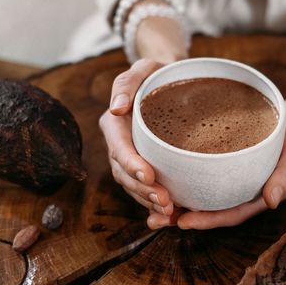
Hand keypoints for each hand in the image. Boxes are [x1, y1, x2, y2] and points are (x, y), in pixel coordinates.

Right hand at [100, 59, 175, 223]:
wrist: (170, 83)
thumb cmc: (157, 74)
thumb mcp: (144, 68)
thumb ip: (127, 83)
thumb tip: (117, 107)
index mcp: (114, 123)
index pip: (118, 147)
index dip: (130, 163)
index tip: (148, 175)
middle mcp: (118, 144)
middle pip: (124, 173)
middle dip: (142, 190)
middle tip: (165, 202)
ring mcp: (130, 158)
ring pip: (133, 186)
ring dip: (148, 202)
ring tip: (169, 212)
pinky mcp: (143, 167)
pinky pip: (144, 190)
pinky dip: (154, 205)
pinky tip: (170, 216)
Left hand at [158, 43, 285, 229]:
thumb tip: (271, 201)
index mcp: (263, 193)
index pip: (232, 212)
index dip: (208, 220)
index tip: (183, 222)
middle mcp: (246, 187)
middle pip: (212, 206)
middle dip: (184, 215)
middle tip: (154, 218)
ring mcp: (237, 174)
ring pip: (205, 191)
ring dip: (180, 197)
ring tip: (149, 199)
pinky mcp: (230, 158)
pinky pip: (206, 169)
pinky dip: (187, 173)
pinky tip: (165, 170)